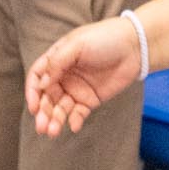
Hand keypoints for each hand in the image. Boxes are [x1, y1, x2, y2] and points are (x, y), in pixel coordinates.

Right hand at [26, 16, 141, 136]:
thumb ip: (57, 63)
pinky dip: (74, 121)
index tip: (34, 106)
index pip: (37, 77)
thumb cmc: (105, 38)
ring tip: (53, 131)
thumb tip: (41, 84)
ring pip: (60, 108)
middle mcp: (64, 76)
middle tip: (42, 127)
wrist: (135, 46)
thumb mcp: (77, 45)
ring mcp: (77, 89)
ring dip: (55, 120)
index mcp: (57, 59)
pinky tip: (73, 126)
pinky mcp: (91, 99)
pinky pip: (78, 114)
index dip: (33, 92)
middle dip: (43, 112)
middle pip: (47, 97)